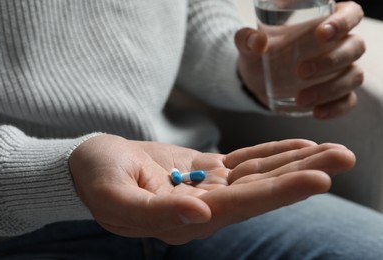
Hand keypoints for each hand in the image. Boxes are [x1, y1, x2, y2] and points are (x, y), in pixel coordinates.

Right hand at [69, 134, 354, 244]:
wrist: (89, 166)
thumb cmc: (96, 177)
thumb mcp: (115, 194)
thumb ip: (156, 210)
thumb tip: (200, 215)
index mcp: (184, 218)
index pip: (242, 205)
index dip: (280, 191)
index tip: (320, 177)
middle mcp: (204, 207)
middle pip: (261, 191)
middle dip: (302, 174)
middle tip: (344, 156)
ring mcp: (207, 188)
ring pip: (258, 174)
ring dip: (295, 161)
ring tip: (332, 148)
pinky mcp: (204, 170)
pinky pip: (244, 162)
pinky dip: (271, 154)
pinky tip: (296, 147)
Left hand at [235, 1, 364, 118]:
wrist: (257, 80)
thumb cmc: (259, 53)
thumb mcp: (249, 44)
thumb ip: (247, 39)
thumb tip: (256, 42)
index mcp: (325, 21)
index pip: (349, 13)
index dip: (343, 21)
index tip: (321, 34)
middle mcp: (339, 44)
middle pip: (355, 47)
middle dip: (331, 61)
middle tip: (301, 72)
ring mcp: (340, 70)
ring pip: (354, 76)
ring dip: (331, 89)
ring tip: (301, 99)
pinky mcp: (336, 94)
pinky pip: (347, 101)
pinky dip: (336, 108)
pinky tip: (317, 113)